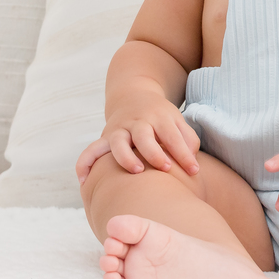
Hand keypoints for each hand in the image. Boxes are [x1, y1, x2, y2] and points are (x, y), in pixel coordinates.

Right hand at [75, 93, 199, 183]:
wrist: (133, 96)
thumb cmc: (160, 118)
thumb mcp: (177, 122)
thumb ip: (187, 140)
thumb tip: (192, 164)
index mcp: (159, 117)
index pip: (172, 136)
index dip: (183, 154)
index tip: (193, 171)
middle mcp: (138, 122)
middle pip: (143, 135)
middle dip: (154, 152)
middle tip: (165, 168)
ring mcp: (119, 129)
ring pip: (118, 141)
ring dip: (125, 156)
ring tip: (136, 171)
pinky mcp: (105, 138)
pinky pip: (91, 150)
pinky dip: (85, 164)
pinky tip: (85, 182)